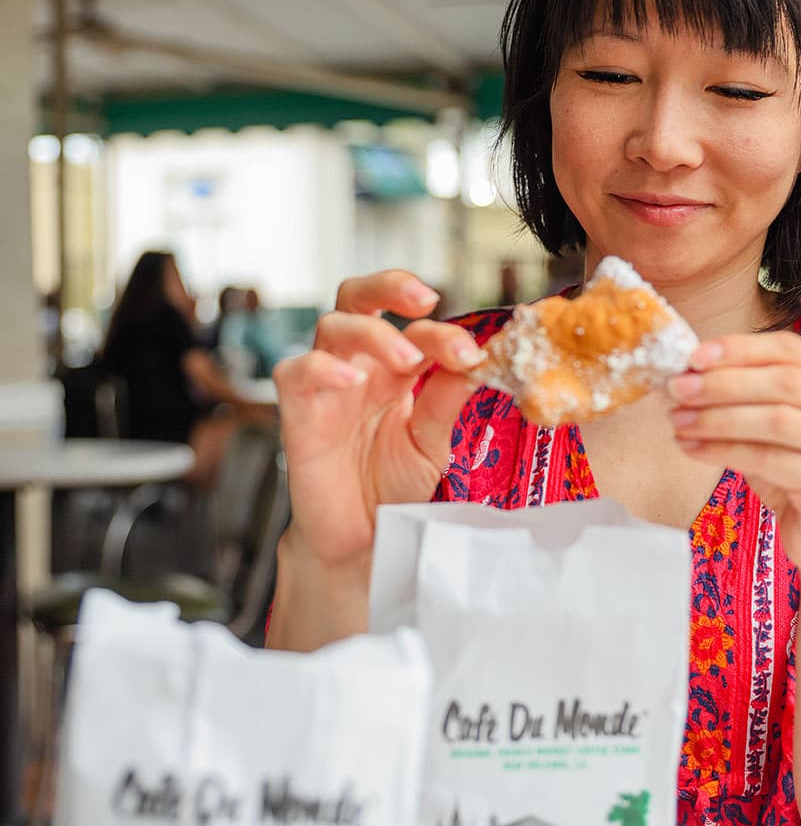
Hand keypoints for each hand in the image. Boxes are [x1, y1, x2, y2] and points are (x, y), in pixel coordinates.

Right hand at [273, 271, 481, 570]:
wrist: (361, 540)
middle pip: (357, 298)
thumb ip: (447, 400)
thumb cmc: (390, 487)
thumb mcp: (432, 442)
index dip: (444, 332)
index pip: (414, 328)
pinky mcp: (298, 413)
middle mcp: (358, 368)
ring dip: (372, 332)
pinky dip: (323, 367)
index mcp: (393, 371)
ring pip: (331, 326)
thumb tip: (479, 358)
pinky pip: (296, 372)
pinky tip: (353, 379)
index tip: (474, 352)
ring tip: (407, 360)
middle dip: (389, 285)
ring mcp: (326, 387)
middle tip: (426, 300)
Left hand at [667, 331, 800, 576]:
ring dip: (717, 417)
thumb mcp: (778, 425)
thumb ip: (751, 393)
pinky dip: (723, 451)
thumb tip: (690, 371)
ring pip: (775, 418)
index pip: (790, 349)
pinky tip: (693, 449)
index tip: (693, 355)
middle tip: (677, 388)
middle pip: (784, 381)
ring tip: (679, 421)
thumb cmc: (799, 476)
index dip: (739, 349)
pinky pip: (768, 458)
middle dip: (722, 383)